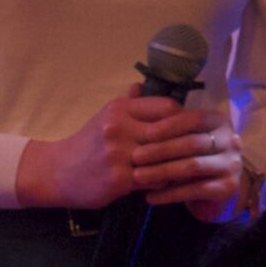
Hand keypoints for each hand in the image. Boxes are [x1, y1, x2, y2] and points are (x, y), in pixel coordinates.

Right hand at [16, 84, 217, 209]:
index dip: (184, 118)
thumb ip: (128, 103)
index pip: (166, 107)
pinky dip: (166, 181)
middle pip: (169, 131)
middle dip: (189, 141)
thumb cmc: (87, 144)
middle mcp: (119, 127)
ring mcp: (118, 154)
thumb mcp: (105, 118)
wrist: (57, 172)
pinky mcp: (118, 179)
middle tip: (208, 148)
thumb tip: (141, 84)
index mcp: (120, 109)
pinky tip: (175, 182)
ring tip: (197, 166)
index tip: (195, 128)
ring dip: (181, 163)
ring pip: (164, 157)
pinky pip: (153, 179)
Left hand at [132, 100, 255, 223]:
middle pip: (192, 143)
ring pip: (193, 167)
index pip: (194, 118)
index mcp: (218, 121)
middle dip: (160, 150)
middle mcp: (231, 140)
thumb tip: (133, 87)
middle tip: (134, 157)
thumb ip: (158, 114)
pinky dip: (170, 194)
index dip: (169, 125)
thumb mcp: (176, 134)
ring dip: (162, 172)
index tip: (143, 133)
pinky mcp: (227, 188)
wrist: (210, 191)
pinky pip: (195, 190)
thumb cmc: (188, 156)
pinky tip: (150, 196)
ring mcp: (232, 165)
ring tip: (137, 177)